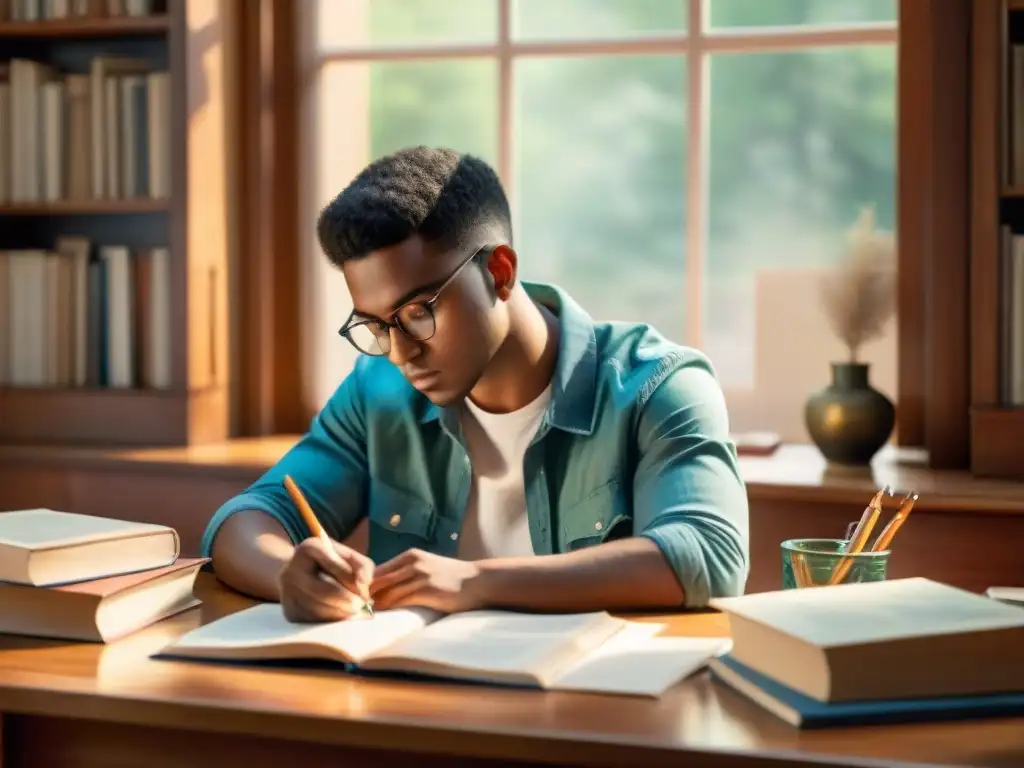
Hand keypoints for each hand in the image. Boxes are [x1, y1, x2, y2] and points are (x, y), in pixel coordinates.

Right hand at [277, 537, 374, 622]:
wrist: (301, 574)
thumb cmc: (330, 564)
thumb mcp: (347, 556)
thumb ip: (363, 565)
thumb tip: (365, 583)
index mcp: (309, 548)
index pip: (332, 563)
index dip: (350, 576)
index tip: (364, 584)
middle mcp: (291, 569)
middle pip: (324, 590)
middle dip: (348, 599)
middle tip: (363, 604)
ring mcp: (286, 592)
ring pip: (319, 609)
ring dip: (342, 612)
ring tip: (354, 610)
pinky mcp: (289, 611)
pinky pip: (314, 620)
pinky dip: (331, 620)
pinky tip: (340, 615)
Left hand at [370, 549, 485, 612]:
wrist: (478, 581)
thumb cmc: (452, 578)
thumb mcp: (427, 567)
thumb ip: (407, 573)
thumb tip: (383, 589)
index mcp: (410, 556)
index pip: (377, 570)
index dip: (366, 586)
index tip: (361, 601)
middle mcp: (412, 562)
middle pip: (378, 580)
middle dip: (366, 596)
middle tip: (359, 612)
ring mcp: (420, 575)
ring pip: (386, 591)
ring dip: (376, 605)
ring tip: (368, 618)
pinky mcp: (427, 589)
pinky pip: (400, 600)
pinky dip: (390, 610)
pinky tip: (385, 618)